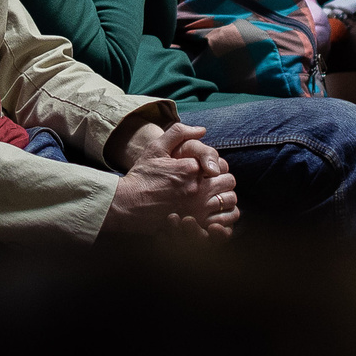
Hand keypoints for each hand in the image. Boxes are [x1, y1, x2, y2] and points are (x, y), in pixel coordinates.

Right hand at [103, 121, 238, 239]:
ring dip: (225, 198)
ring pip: (229, 201)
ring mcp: (196, 209)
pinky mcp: (194, 226)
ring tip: (214, 198)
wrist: (126, 203)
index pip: (220, 164)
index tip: (207, 171)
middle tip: (212, 183)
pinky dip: (224, 218)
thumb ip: (179, 133)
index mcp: (190, 168)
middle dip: (223, 181)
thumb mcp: (155, 148)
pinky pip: (223, 222)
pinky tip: (214, 215)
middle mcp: (197, 188)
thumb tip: (202, 129)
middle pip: (229, 181)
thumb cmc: (140, 176)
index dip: (215, 166)